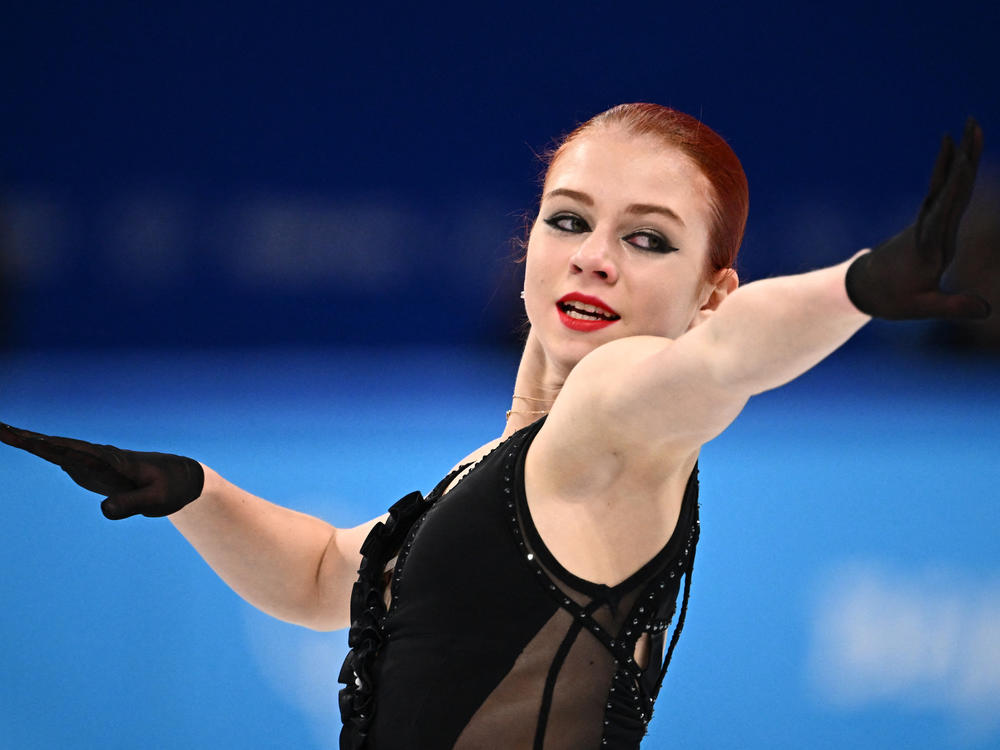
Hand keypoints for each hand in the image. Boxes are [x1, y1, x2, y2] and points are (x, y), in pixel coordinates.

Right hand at [0, 423, 203, 518]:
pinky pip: (63, 459)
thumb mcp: (156, 499)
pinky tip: (28, 443)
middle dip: (28, 438)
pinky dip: (43, 450)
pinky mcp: (92, 471)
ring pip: (57, 450)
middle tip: (0, 428)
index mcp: (111, 459)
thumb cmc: (170, 487)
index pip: (74, 451)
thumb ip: (132, 504)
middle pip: (58, 446)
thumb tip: (103, 510)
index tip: (25, 438)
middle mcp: (98, 456)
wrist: (180, 479)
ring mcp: (93, 463)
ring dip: (31, 441)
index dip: (48, 446)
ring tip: (5, 431)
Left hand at [846, 118, 992, 319]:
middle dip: (963, 155)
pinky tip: (956, 156)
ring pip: (947, 184)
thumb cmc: (892, 300)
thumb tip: (987, 310)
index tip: (964, 155)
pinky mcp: (928, 223)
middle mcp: (930, 226)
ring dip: (959, 156)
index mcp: (932, 241)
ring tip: (969, 127)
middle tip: (972, 122)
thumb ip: (954, 307)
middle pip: (951, 185)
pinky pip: (942, 192)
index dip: (957, 179)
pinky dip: (951, 172)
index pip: (949, 204)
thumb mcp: (922, 307)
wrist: (864, 290)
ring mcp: (928, 222)